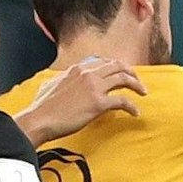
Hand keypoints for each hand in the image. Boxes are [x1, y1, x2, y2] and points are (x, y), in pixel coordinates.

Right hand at [19, 57, 146, 143]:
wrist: (39, 120)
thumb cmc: (41, 108)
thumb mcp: (50, 85)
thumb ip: (61, 79)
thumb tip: (62, 80)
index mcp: (76, 68)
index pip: (102, 61)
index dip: (115, 66)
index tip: (121, 72)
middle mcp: (87, 74)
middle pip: (116, 66)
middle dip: (130, 71)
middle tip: (137, 80)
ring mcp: (94, 87)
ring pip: (123, 79)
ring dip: (136, 84)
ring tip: (143, 92)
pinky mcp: (98, 104)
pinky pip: (122, 101)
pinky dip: (132, 106)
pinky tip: (136, 112)